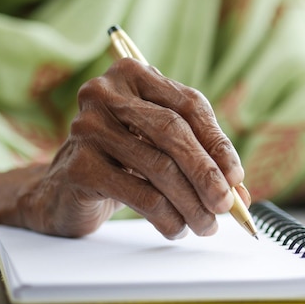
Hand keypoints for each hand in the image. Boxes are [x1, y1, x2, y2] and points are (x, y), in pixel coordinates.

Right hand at [17, 58, 248, 238]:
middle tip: (226, 205)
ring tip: (206, 225)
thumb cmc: (124, 161)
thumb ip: (201, 158)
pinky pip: (140, 195)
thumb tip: (238, 189)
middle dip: (207, 173)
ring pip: (159, 167)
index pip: (189, 104)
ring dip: (192, 203)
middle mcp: (105, 94)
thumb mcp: (163, 148)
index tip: (236, 177)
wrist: (66, 188)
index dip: (218, 143)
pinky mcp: (79, 166)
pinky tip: (177, 228)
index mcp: (134, 75)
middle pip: (173, 132)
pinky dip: (167, 217)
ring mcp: (87, 128)